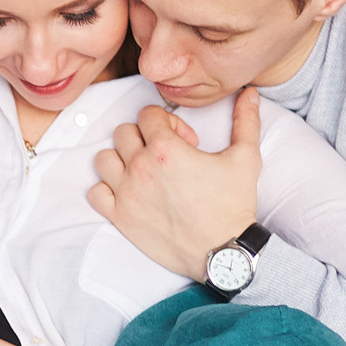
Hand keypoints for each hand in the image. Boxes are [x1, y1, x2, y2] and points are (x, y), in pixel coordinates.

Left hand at [88, 90, 262, 279]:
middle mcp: (141, 167)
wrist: (223, 251)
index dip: (168, 122)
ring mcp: (127, 193)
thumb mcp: (245, 158)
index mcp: (166, 149)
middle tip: (165, 154)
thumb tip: (249, 94)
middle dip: (144, 136)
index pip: (148, 114)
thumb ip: (246, 121)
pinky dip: (107, 189)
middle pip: (124, 132)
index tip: (184, 140)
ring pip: (104, 158)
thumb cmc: (233, 206)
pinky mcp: (121, 216)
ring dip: (121, 159)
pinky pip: (95, 192)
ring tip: (144, 169)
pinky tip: (129, 192)